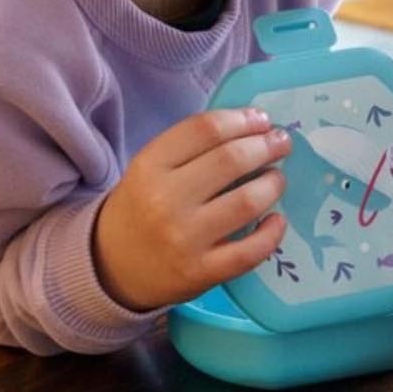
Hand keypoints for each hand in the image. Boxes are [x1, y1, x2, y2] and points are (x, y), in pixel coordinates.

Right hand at [93, 109, 290, 311]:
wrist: (110, 267)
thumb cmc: (140, 208)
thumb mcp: (150, 168)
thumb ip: (192, 147)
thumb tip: (254, 126)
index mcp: (150, 166)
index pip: (206, 129)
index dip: (243, 119)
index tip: (262, 120)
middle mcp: (165, 200)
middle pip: (231, 160)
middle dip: (266, 146)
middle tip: (282, 143)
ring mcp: (184, 239)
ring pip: (247, 202)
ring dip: (273, 184)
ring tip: (277, 179)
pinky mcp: (201, 273)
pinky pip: (250, 251)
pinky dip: (272, 233)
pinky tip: (277, 220)